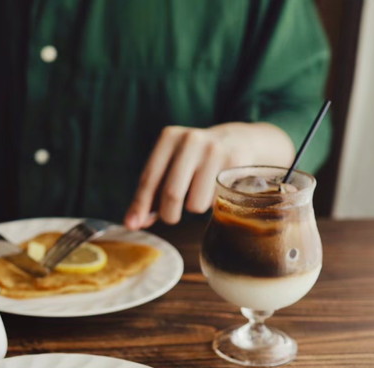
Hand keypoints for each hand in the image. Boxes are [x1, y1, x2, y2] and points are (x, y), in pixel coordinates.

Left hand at [124, 122, 293, 229]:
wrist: (241, 140)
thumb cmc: (197, 160)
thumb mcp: (172, 167)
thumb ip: (152, 194)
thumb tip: (134, 223)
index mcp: (169, 138)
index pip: (149, 178)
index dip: (140, 205)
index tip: (132, 225)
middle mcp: (191, 140)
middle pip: (172, 194)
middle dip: (169, 214)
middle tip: (172, 217)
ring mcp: (215, 150)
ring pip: (195, 203)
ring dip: (195, 208)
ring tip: (201, 194)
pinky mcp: (235, 163)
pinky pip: (216, 201)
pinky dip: (213, 203)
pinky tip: (217, 189)